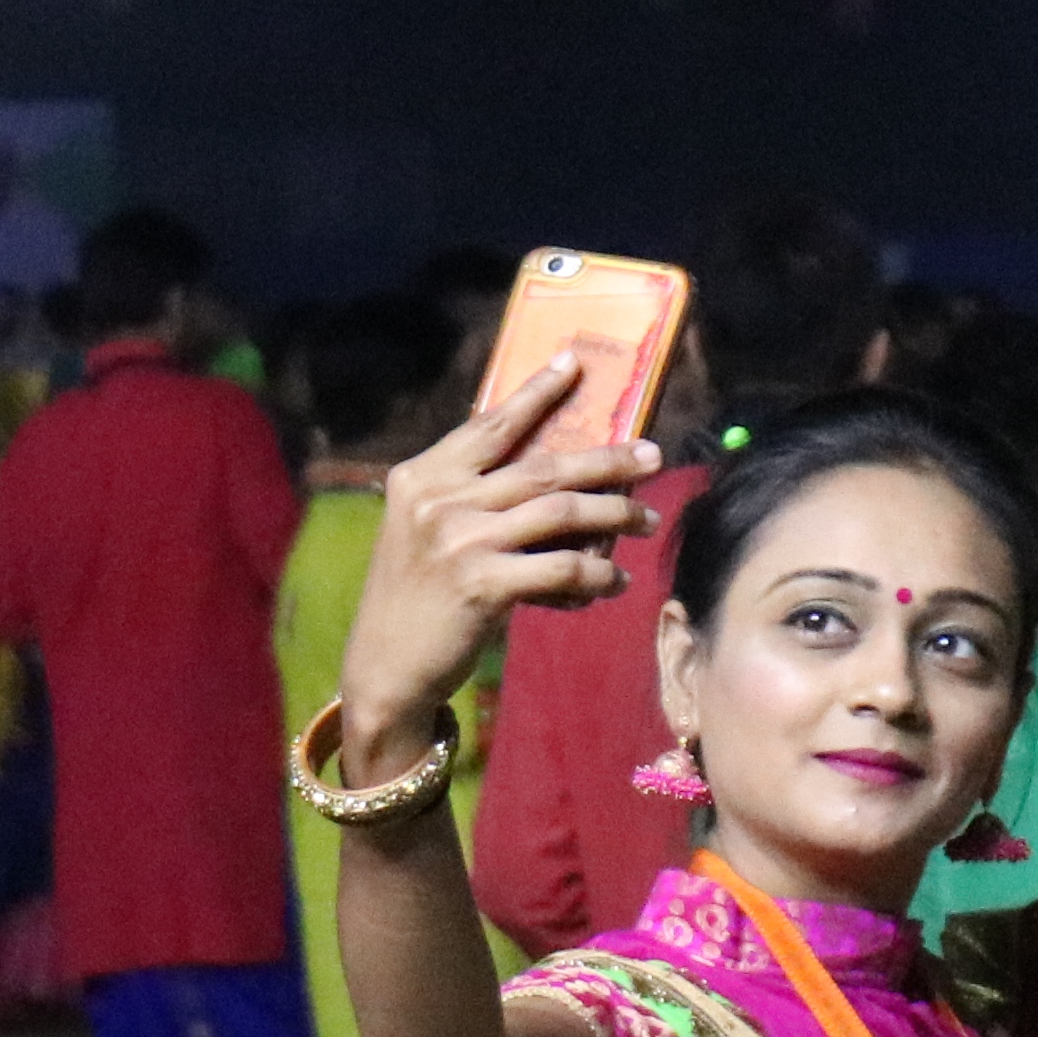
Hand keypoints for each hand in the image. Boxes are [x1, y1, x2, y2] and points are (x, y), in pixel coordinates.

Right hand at [333, 348, 660, 764]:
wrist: (385, 671)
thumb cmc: (416, 603)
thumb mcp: (425, 534)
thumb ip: (470, 500)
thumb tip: (553, 479)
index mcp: (422, 477)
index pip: (489, 425)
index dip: (536, 394)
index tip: (574, 365)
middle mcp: (437, 500)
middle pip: (541, 466)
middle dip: (605, 459)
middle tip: (652, 456)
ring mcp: (458, 540)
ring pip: (560, 511)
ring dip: (614, 513)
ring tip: (646, 518)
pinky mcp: (481, 584)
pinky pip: (561, 568)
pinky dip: (597, 574)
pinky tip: (616, 581)